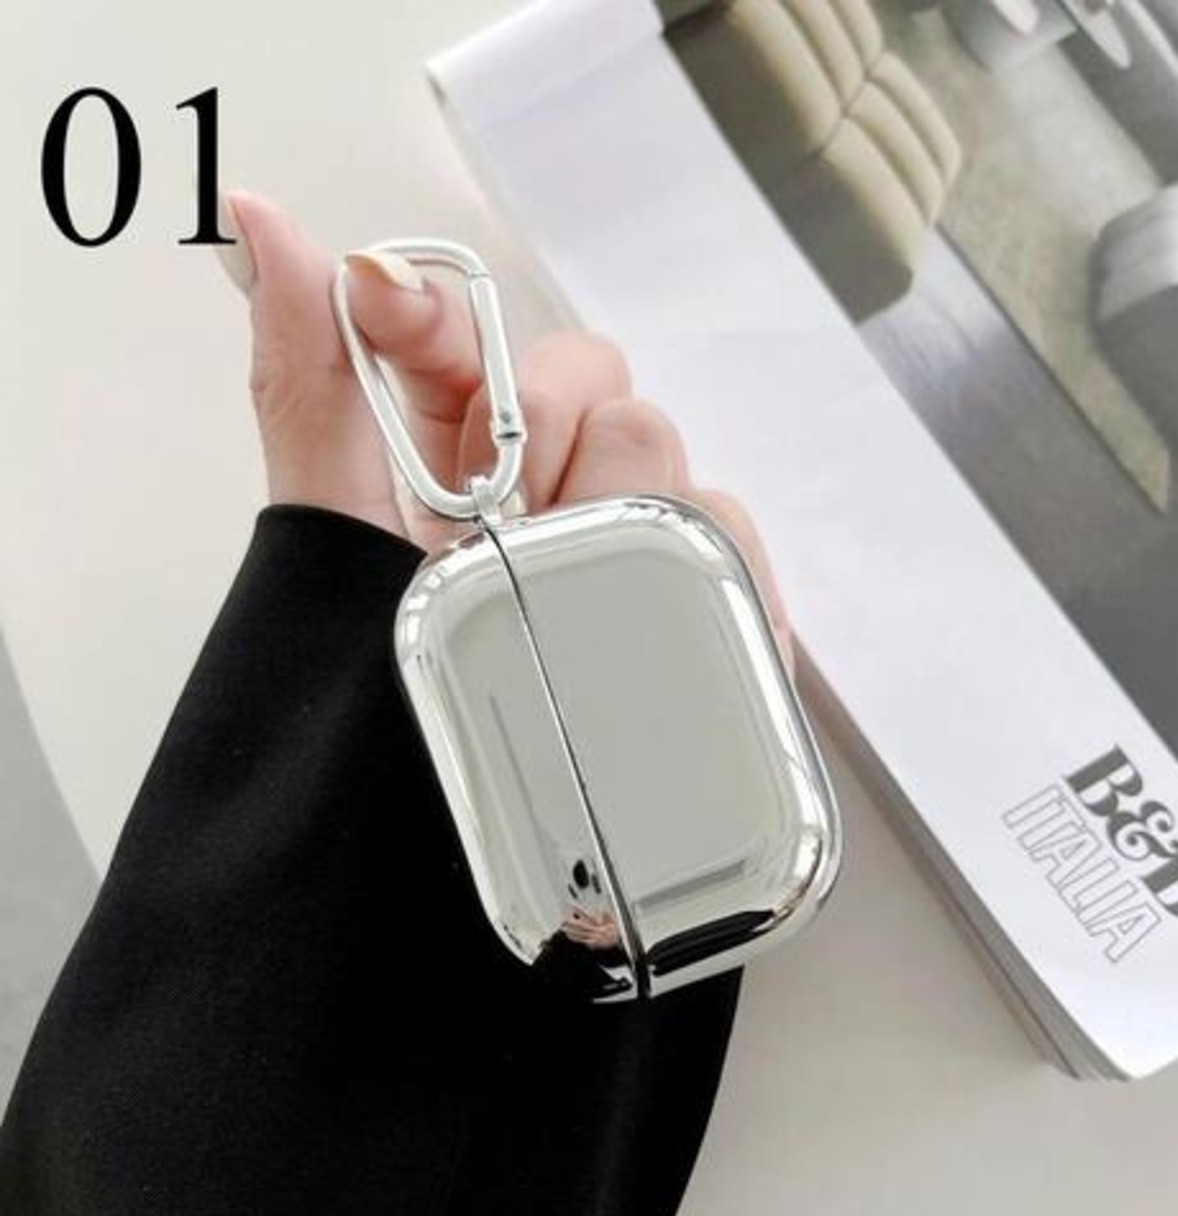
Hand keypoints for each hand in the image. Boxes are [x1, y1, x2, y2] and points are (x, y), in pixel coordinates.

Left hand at [218, 191, 792, 666]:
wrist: (429, 837)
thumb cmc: (370, 698)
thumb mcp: (332, 532)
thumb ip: (306, 380)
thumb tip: (260, 224)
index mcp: (456, 460)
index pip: (467, 342)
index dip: (429, 312)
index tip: (386, 307)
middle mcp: (544, 487)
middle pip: (586, 376)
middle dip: (538, 428)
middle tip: (490, 516)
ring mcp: (622, 536)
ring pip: (658, 443)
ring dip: (605, 502)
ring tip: (553, 592)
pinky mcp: (692, 592)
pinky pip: (727, 529)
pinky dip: (695, 559)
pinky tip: (643, 612)